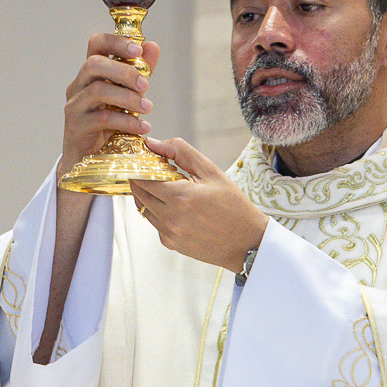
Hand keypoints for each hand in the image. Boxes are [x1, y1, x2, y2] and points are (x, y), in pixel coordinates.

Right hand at [61, 33, 157, 174]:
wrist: (87, 159)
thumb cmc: (108, 124)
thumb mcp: (127, 95)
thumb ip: (139, 71)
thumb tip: (152, 46)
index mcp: (90, 73)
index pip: (96, 44)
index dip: (116, 41)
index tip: (138, 49)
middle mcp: (78, 85)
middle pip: (94, 65)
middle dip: (124, 71)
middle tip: (146, 84)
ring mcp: (74, 106)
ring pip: (98, 91)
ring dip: (127, 98)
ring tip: (148, 107)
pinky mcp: (76, 128)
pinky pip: (102, 119)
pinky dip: (126, 122)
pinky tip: (142, 128)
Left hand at [128, 138, 268, 274]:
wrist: (247, 242)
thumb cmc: (233, 206)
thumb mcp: (211, 172)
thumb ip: (180, 152)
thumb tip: (153, 143)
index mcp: (179, 197)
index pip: (141, 178)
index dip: (140, 166)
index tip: (146, 160)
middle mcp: (170, 218)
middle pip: (138, 193)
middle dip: (142, 180)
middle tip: (156, 172)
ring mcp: (168, 233)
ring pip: (143, 209)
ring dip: (149, 196)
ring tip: (170, 189)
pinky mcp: (171, 243)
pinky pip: (155, 223)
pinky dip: (159, 212)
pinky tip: (178, 208)